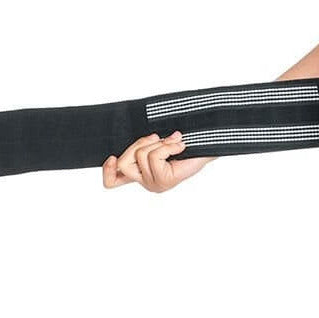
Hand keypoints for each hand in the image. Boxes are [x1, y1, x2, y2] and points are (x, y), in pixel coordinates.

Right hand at [102, 131, 216, 192]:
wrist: (210, 148)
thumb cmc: (187, 145)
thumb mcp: (160, 141)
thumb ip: (146, 141)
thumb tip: (144, 134)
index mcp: (142, 174)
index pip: (113, 182)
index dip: (107, 170)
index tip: (113, 157)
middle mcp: (146, 182)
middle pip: (123, 162)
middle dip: (139, 144)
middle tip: (158, 138)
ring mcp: (155, 183)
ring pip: (141, 155)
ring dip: (158, 143)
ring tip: (174, 143)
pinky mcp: (166, 181)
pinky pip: (155, 157)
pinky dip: (167, 146)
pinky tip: (179, 146)